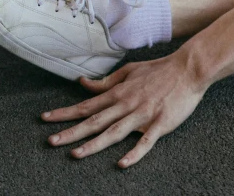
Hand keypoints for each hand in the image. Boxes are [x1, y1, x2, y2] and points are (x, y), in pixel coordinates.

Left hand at [42, 50, 205, 167]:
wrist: (187, 69)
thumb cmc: (158, 70)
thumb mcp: (129, 70)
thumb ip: (106, 81)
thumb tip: (83, 83)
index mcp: (118, 92)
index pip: (87, 105)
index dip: (65, 113)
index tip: (45, 119)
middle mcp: (126, 104)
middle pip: (94, 121)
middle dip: (71, 131)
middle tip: (50, 141)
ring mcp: (142, 114)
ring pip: (114, 132)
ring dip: (93, 144)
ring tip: (75, 154)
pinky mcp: (160, 123)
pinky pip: (145, 142)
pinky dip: (134, 153)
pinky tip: (122, 163)